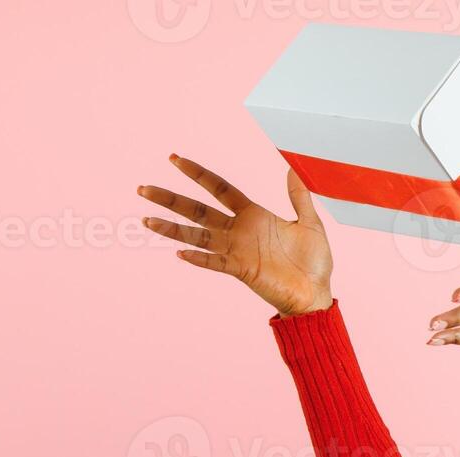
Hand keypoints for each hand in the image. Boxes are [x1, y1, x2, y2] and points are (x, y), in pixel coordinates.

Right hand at [137, 155, 332, 316]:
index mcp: (254, 215)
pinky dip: (199, 258)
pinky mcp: (241, 270)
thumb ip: (298, 196)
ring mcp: (237, 251)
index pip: (219, 189)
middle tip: (143, 189)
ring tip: (147, 219)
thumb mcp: (310, 223)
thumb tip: (291, 167)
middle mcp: (239, 231)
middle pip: (198, 211)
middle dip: (171, 199)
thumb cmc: (314, 263)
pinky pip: (215, 263)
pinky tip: (180, 252)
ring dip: (172, 229)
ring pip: (198, 236)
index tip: (175, 160)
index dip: (198, 174)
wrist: (316, 294)